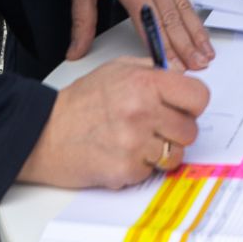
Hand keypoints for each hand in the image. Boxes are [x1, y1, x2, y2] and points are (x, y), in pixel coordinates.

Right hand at [16, 58, 208, 188]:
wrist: (43, 133)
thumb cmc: (79, 102)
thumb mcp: (117, 69)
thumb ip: (154, 69)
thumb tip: (184, 74)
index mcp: (145, 83)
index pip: (199, 96)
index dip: (192, 103)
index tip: (183, 107)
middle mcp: (142, 111)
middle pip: (190, 130)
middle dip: (176, 130)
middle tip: (155, 127)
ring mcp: (135, 143)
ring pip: (175, 155)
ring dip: (160, 151)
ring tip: (136, 141)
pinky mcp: (126, 171)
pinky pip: (152, 172)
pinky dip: (140, 167)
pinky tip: (121, 154)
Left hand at [68, 0, 213, 68]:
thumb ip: (81, 20)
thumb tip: (75, 50)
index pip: (147, 20)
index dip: (158, 45)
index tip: (167, 66)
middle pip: (171, 18)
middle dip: (185, 46)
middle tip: (195, 68)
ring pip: (184, 9)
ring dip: (195, 34)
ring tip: (206, 55)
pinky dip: (195, 18)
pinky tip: (200, 32)